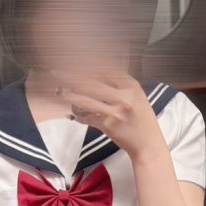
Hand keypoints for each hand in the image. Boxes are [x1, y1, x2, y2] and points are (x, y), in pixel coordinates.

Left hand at [52, 67, 167, 162]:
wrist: (148, 145)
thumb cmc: (142, 120)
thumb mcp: (137, 96)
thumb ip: (122, 82)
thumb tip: (102, 67)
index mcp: (132, 86)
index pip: (107, 69)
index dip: (88, 64)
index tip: (74, 60)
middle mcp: (124, 97)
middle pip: (93, 83)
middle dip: (72, 77)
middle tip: (57, 72)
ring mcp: (116, 112)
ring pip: (87, 100)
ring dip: (71, 95)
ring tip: (60, 90)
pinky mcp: (108, 126)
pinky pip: (88, 118)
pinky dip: (80, 115)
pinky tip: (75, 114)